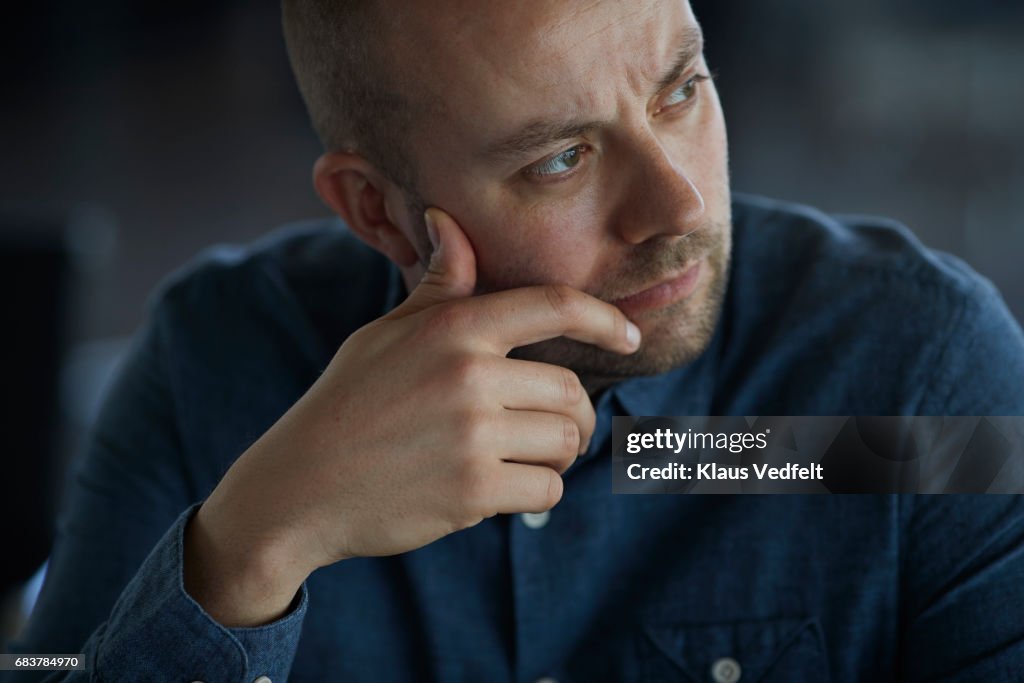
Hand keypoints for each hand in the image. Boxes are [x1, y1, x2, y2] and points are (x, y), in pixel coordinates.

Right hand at [184, 208, 639, 624]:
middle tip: (544, 427)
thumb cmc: (348, 403)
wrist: (300, 487)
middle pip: (571, 390)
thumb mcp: (385, 334)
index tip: (629, 335)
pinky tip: (498, 488)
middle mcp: (470, 374)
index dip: (604, 318)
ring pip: (567, 442)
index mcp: (453, 327)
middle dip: (570, 413)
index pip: (554, 304)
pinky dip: (535, 492)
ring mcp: (474, 434)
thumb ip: (437, 286)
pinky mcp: (474, 490)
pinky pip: (548, 488)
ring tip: (516, 457)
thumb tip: (447, 220)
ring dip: (554, 455)